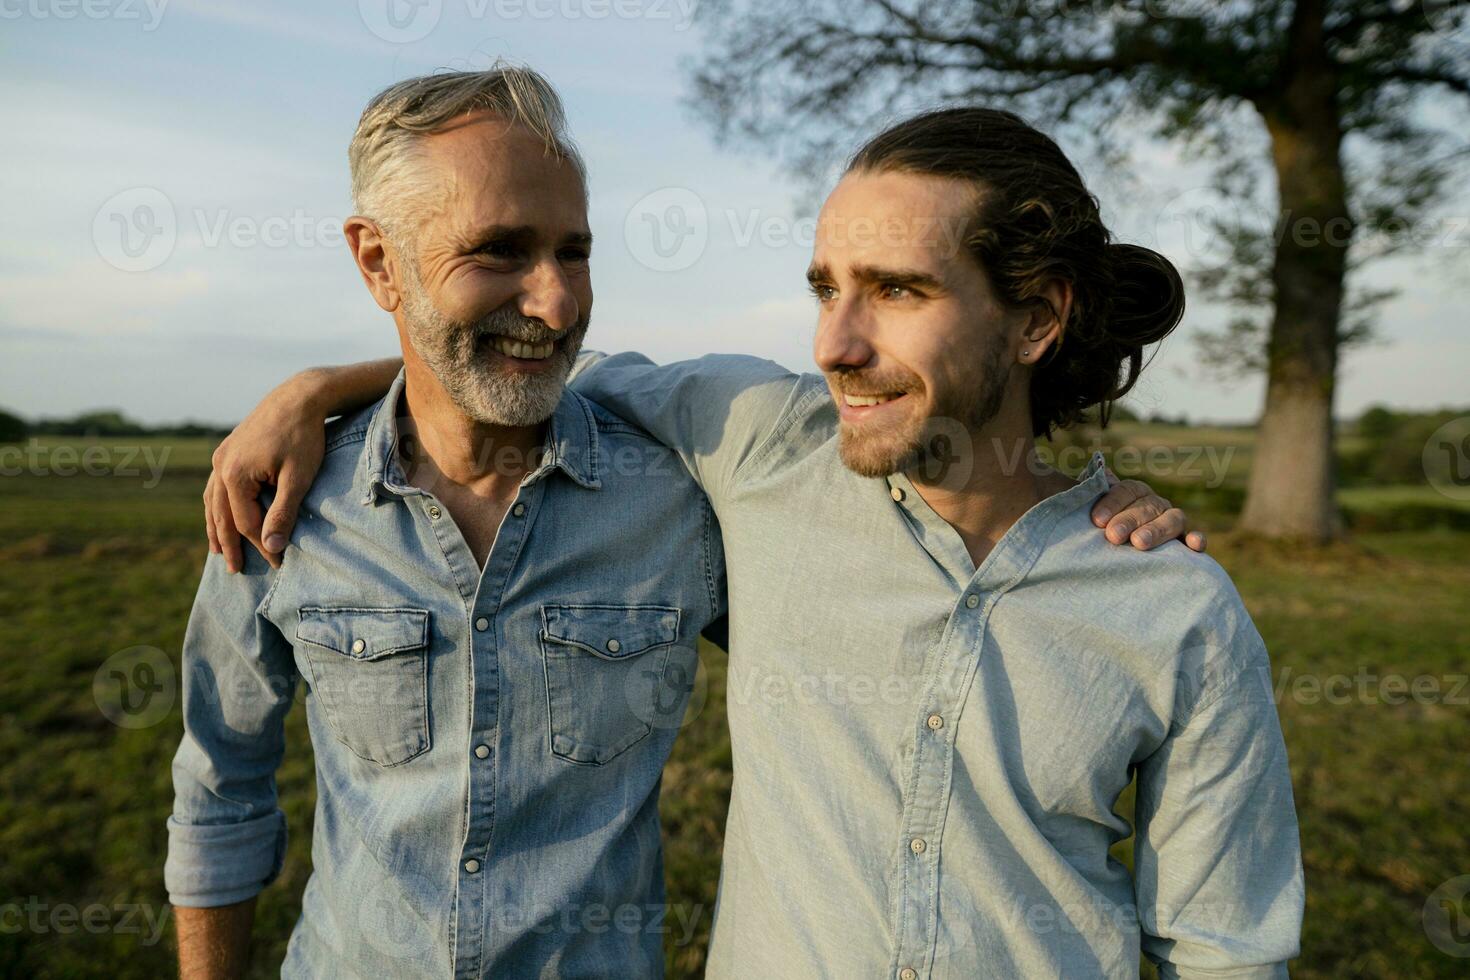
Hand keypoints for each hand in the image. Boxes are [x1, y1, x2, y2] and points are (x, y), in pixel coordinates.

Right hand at [205, 371, 329, 571]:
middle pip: (222, 516)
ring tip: (218, 552)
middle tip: (236, 571)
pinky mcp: (227, 450)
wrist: (299, 397)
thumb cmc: (304, 437)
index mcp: (235, 475)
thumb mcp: (298, 478)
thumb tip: (270, 548)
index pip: (246, 523)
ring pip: (212, 501)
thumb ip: (283, 513)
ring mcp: (221, 456)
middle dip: (231, 545)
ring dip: (216, 528)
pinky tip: (218, 515)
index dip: (262, 546)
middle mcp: (221, 466)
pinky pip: (216, 486)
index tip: (278, 564)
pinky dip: (216, 505)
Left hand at [1090, 475, 1205, 552]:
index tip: (1097, 520)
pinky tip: (1194, 545)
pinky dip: (1196, 540)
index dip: (1112, 503)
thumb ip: (1091, 492)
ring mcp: (1171, 522)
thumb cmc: (1099, 529)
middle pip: (1147, 506)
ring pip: (1172, 520)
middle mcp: (1155, 504)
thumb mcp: (1090, 510)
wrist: (1112, 548)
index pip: (1127, 490)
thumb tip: (1099, 473)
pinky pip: (1194, 539)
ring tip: (1139, 543)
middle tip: (1113, 536)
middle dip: (1129, 520)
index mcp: (1134, 492)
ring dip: (1157, 531)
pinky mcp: (1183, 542)